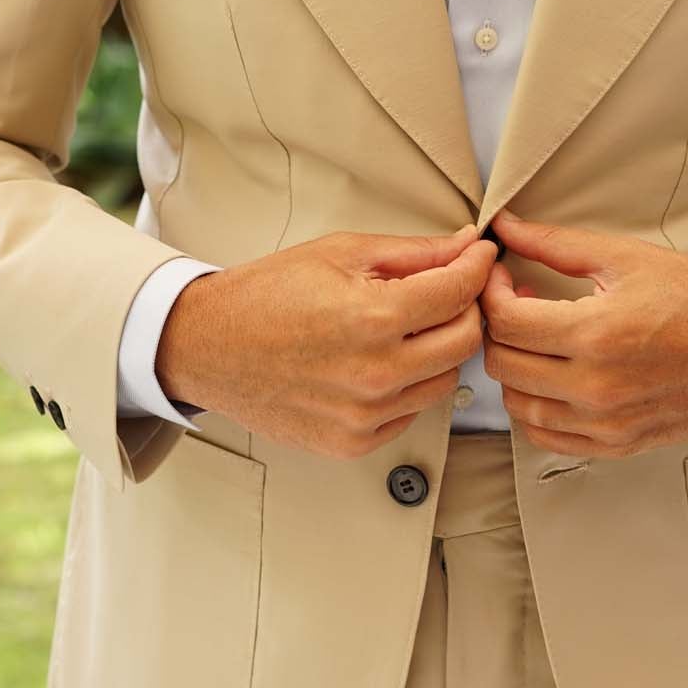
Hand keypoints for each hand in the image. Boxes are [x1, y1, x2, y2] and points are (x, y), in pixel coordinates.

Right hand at [154, 224, 497, 458]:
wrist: (207, 346)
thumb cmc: (266, 295)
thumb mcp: (341, 253)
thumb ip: (413, 252)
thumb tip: (467, 245)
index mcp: (373, 317)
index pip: (461, 293)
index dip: (478, 268)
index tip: (480, 258)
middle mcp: (375, 373)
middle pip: (465, 341)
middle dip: (465, 309)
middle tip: (446, 292)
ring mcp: (365, 414)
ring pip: (443, 381)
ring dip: (434, 351)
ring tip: (398, 328)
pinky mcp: (353, 442)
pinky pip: (410, 413)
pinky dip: (404, 387)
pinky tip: (373, 363)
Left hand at [479, 208, 687, 456]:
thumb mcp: (627, 258)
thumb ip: (555, 244)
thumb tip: (504, 227)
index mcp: (598, 334)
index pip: (505, 320)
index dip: (491, 291)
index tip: (502, 275)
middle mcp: (597, 387)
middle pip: (503, 363)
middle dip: (497, 327)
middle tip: (516, 302)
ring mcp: (606, 423)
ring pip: (517, 404)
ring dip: (514, 368)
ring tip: (538, 339)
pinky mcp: (616, 444)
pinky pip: (546, 436)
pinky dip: (535, 407)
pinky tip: (551, 376)